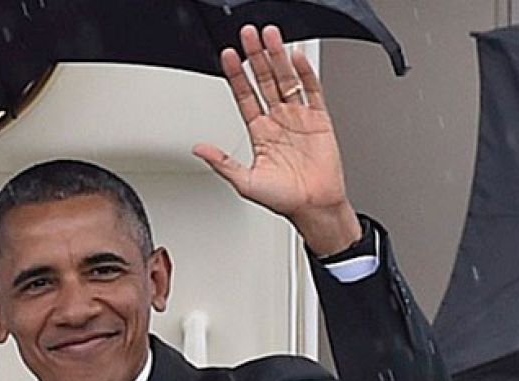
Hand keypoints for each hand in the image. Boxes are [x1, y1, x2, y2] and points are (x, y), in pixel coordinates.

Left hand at [193, 24, 361, 256]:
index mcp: (260, 132)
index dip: (236, 76)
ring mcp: (299, 117)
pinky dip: (305, 74)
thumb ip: (222, 163)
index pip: (244, 96)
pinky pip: (312, 91)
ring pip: (286, 80)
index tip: (228, 57)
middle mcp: (278, 120)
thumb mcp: (245, 182)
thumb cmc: (283, 199)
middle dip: (256, 57)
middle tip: (248, 35)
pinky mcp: (320, 119)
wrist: (315, 207)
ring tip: (270, 36)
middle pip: (264, 81)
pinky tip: (296, 57)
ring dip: (278, 57)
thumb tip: (198, 149)